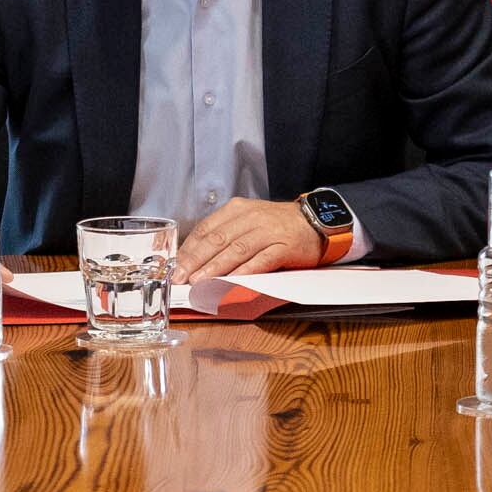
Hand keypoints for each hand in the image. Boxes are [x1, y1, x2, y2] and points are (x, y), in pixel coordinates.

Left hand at [175, 197, 325, 281]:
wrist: (316, 221)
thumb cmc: (277, 226)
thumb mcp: (248, 221)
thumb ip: (225, 235)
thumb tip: (195, 259)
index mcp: (237, 210)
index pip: (206, 229)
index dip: (189, 249)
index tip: (175, 266)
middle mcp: (251, 218)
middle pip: (217, 240)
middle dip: (196, 260)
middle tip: (181, 277)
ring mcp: (268, 232)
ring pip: (236, 250)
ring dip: (215, 267)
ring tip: (199, 281)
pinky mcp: (284, 246)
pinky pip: (261, 260)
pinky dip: (245, 271)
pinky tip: (232, 281)